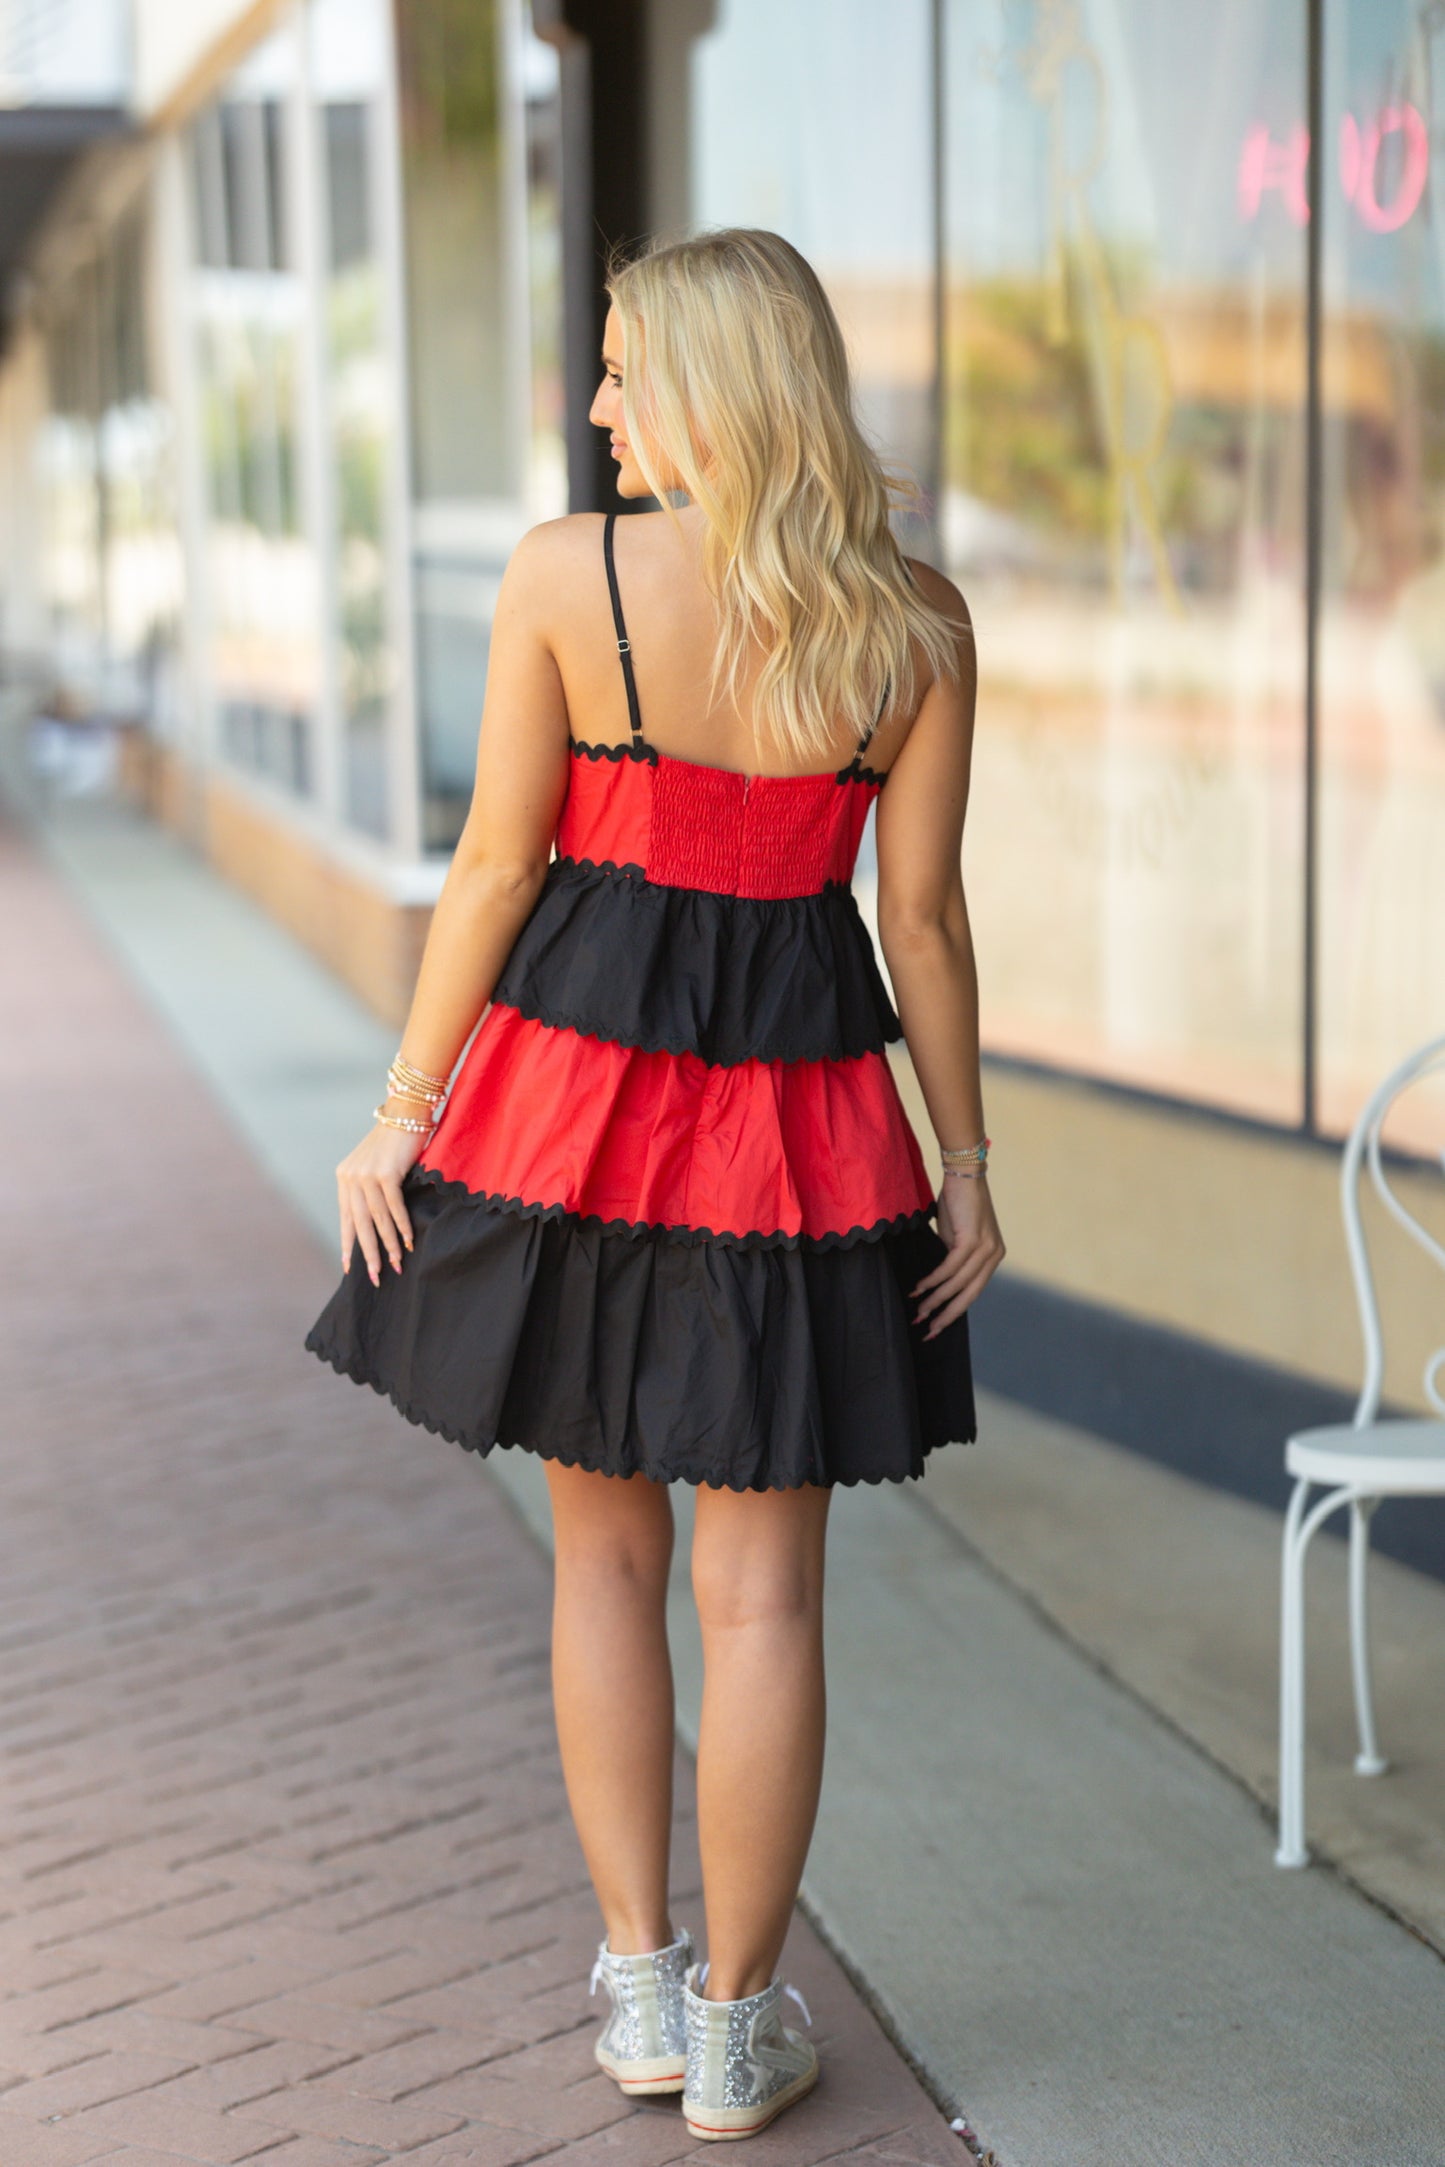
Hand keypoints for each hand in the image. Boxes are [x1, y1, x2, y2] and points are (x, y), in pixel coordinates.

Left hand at [336, 1114, 426, 1285]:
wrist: (406, 1112)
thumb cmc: (395, 1141)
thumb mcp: (376, 1165)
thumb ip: (371, 1188)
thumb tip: (377, 1220)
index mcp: (344, 1177)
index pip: (345, 1217)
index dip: (348, 1243)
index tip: (349, 1266)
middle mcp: (351, 1177)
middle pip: (359, 1223)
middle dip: (368, 1253)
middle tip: (374, 1276)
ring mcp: (366, 1175)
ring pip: (377, 1218)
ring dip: (387, 1245)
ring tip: (395, 1265)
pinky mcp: (385, 1173)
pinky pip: (393, 1207)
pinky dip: (401, 1226)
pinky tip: (407, 1242)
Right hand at [911, 1173, 1005, 1338]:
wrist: (963, 1174)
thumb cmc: (957, 1203)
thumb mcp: (956, 1236)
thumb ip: (952, 1258)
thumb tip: (939, 1280)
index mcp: (994, 1256)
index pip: (974, 1290)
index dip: (955, 1309)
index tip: (938, 1324)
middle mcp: (995, 1255)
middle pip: (970, 1294)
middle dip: (948, 1315)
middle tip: (929, 1331)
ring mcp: (986, 1248)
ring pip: (958, 1283)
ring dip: (935, 1299)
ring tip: (918, 1310)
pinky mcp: (972, 1240)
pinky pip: (950, 1267)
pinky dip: (934, 1280)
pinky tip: (920, 1288)